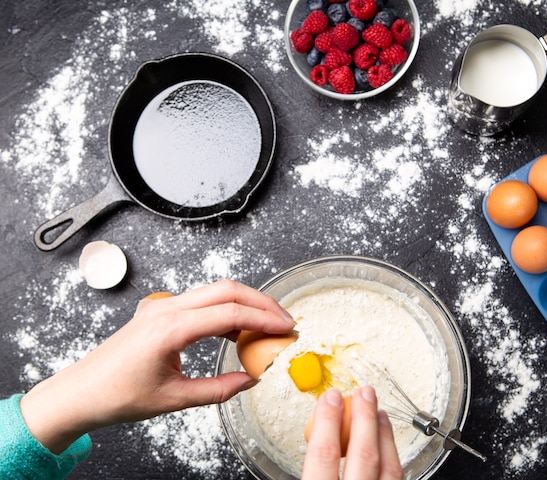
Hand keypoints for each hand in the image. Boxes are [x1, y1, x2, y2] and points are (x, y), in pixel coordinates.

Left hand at [20, 279, 294, 453]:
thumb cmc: (117, 396)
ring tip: (266, 324)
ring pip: (215, 291)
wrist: (81, 392)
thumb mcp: (174, 399)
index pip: (230, 313)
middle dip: (261, 301)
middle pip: (227, 289)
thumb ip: (218, 390)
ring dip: (245, 302)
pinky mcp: (161, 311)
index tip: (286, 328)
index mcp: (170, 329)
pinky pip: (201, 301)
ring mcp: (163, 307)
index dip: (264, 319)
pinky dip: (226, 309)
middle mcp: (167, 309)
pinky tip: (237, 328)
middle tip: (284, 320)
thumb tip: (250, 380)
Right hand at [302, 386, 402, 479]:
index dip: (327, 420)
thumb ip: (310, 471)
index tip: (330, 398)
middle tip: (363, 393)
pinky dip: (392, 457)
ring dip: (384, 435)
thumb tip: (310, 443)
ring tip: (380, 413)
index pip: (324, 453)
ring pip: (389, 467)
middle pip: (363, 454)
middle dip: (364, 418)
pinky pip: (396, 478)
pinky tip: (388, 447)